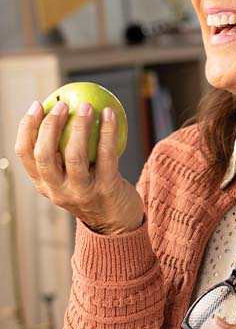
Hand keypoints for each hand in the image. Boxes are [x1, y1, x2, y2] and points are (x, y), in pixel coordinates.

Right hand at [14, 100, 143, 233]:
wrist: (117, 224)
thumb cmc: (92, 190)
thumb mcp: (68, 178)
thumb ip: (61, 153)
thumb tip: (60, 108)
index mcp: (44, 184)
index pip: (25, 154)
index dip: (27, 127)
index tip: (36, 105)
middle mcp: (58, 191)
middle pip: (44, 155)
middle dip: (49, 125)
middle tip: (61, 104)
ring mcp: (82, 192)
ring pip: (74, 156)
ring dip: (79, 126)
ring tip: (87, 106)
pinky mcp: (106, 189)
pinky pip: (106, 155)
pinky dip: (107, 131)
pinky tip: (109, 113)